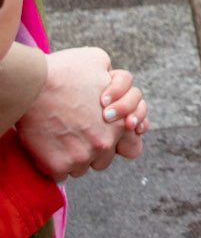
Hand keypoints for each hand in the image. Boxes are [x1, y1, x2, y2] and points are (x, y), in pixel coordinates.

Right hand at [16, 49, 146, 179]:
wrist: (32, 85)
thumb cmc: (66, 71)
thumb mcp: (101, 62)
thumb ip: (116, 80)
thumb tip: (116, 86)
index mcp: (120, 124)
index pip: (132, 149)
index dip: (120, 142)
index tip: (107, 135)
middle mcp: (104, 144)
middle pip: (104, 158)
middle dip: (95, 146)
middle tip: (79, 131)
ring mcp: (81, 158)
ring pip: (82, 167)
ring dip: (75, 157)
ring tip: (62, 137)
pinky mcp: (57, 166)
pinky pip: (60, 175)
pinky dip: (55, 163)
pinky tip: (49, 146)